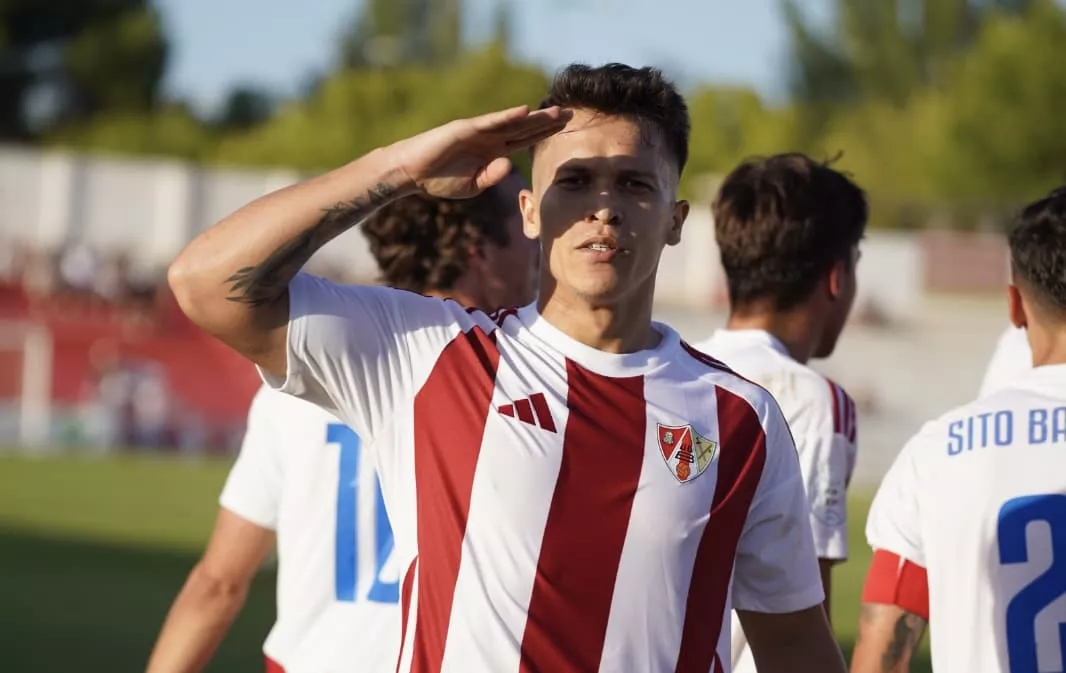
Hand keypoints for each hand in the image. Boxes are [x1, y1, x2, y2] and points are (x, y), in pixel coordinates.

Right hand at [388, 105, 570, 198]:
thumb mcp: (473, 185)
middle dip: (549, 122)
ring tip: (558, 111)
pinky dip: (508, 117)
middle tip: (573, 114)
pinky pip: (490, 122)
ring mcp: (478, 131)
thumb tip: (508, 164)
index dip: (546, 135)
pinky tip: (526, 112)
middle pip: (525, 128)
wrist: (412, 173)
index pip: (525, 140)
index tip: (567, 130)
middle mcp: (489, 138)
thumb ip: (491, 176)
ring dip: (535, 117)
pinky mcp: (465, 129)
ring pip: (513, 122)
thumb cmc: (439, 180)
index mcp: (493, 151)